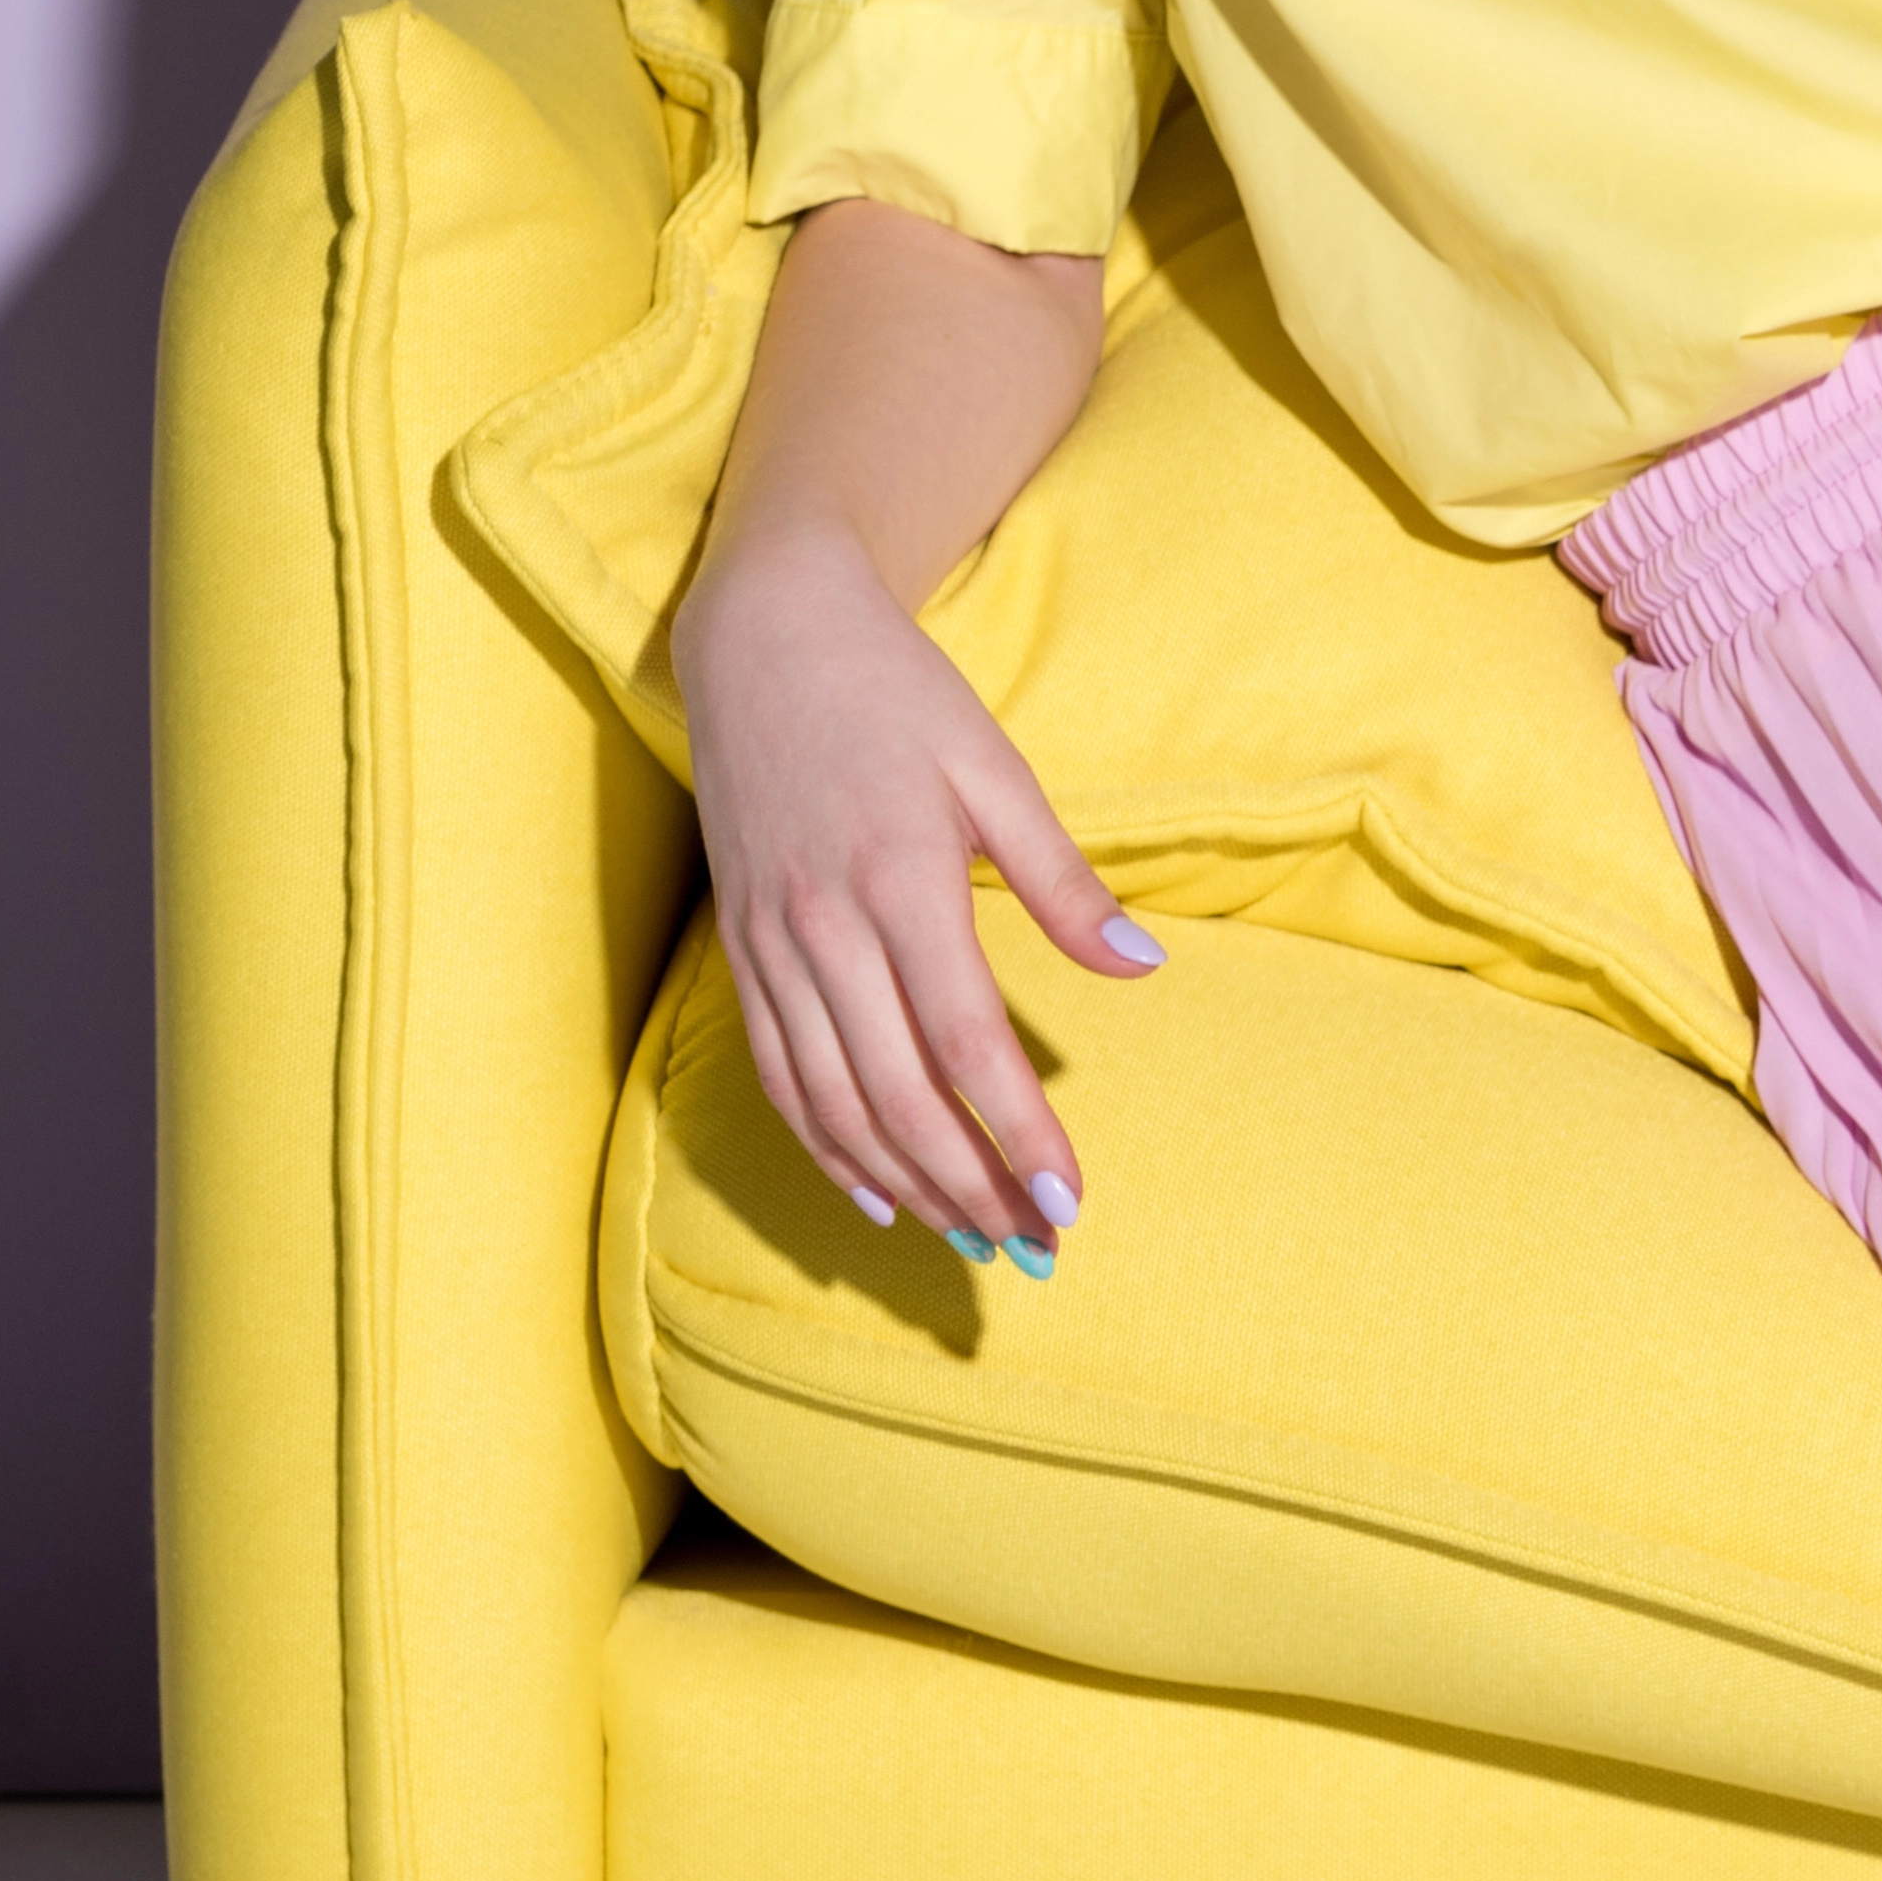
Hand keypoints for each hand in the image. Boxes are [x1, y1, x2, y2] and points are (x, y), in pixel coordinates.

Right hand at [672, 533, 1154, 1254]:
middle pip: (898, 1092)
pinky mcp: (738, 946)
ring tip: (973, 1236)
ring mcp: (771, 942)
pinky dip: (821, 1141)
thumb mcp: (997, 770)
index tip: (1069, 1199)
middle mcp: (824, 926)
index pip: (966, 1042)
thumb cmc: (897, 697)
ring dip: (904, 1180)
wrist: (764, 636)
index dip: (1017, 1131)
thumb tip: (1142, 966)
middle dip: (971, 1183)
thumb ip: (1062, 879)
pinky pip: (775, 1069)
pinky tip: (875, 1189)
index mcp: (901, 881)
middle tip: (1035, 1244)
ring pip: (831, 1098)